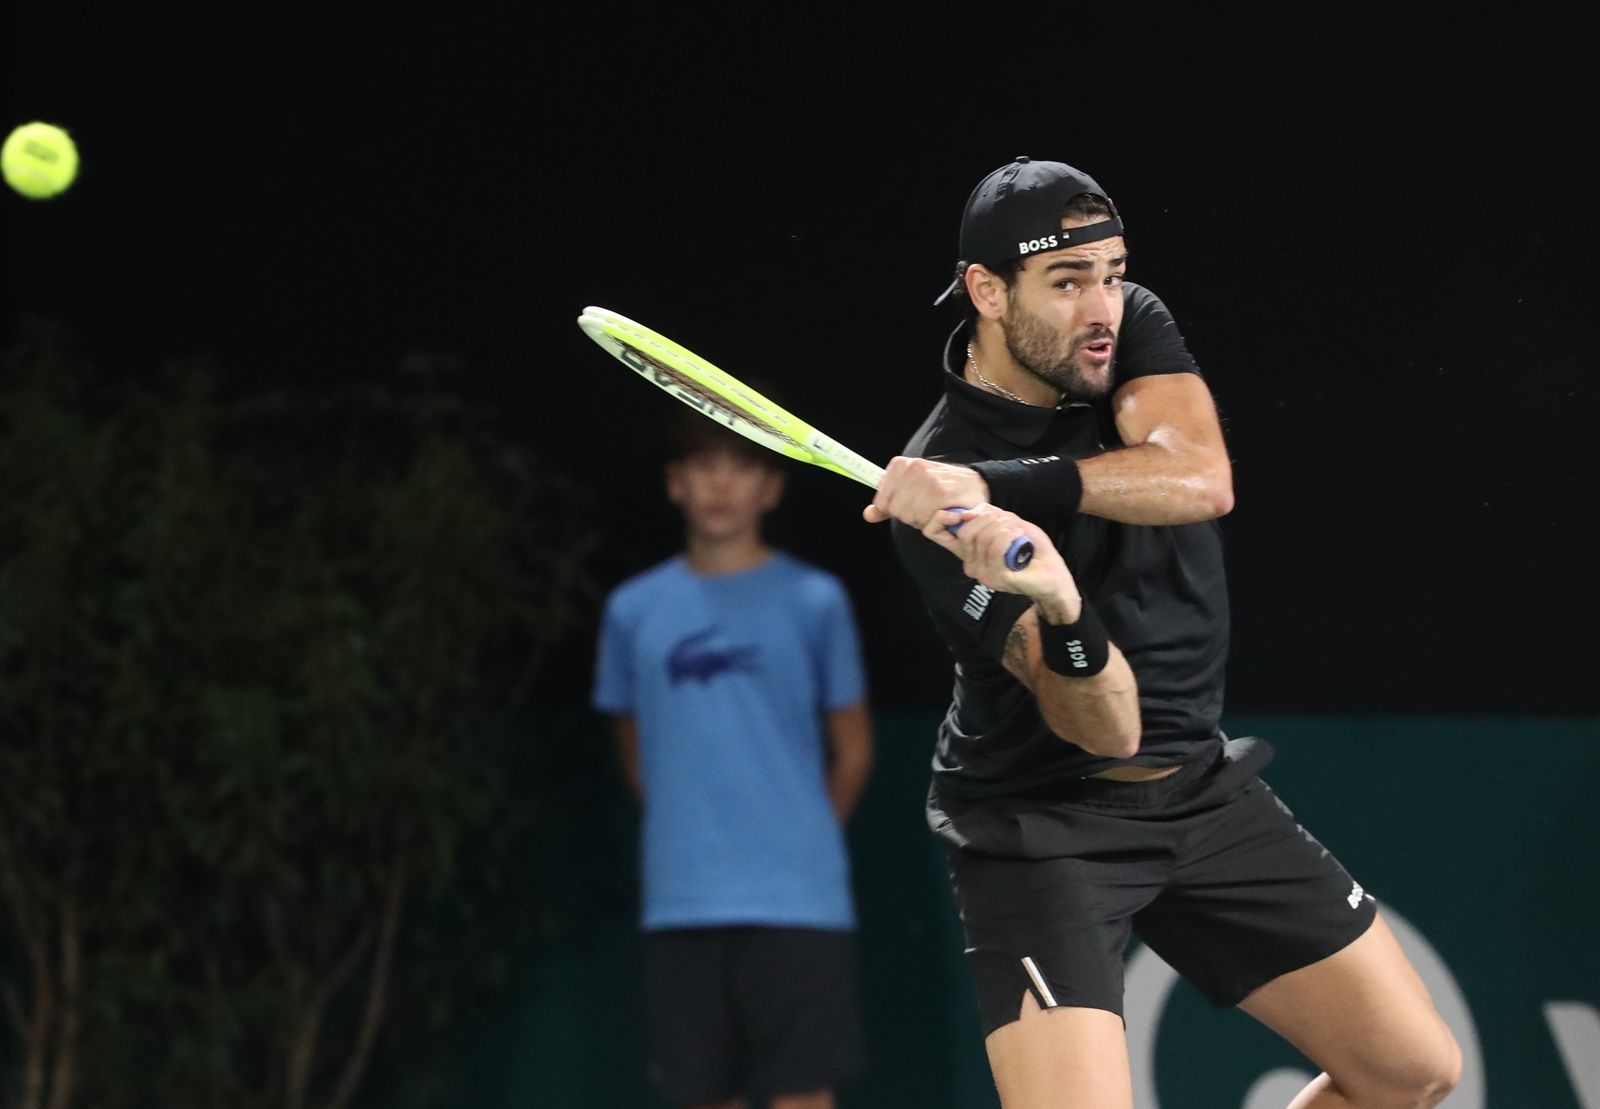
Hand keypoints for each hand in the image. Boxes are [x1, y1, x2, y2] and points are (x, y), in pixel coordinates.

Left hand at [863, 457, 988, 527]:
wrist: (975, 483)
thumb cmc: (940, 487)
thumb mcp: (909, 489)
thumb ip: (887, 503)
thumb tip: (868, 515)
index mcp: (901, 465)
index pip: (882, 501)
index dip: (894, 509)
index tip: (908, 505)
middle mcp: (914, 468)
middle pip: (896, 511)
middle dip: (910, 515)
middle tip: (926, 508)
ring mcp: (929, 480)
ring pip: (911, 516)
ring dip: (922, 520)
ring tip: (935, 510)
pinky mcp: (944, 493)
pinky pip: (926, 519)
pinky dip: (934, 522)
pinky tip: (943, 514)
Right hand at [924, 504, 1082, 619]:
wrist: (1054, 574)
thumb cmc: (1033, 550)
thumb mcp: (1010, 525)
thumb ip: (991, 516)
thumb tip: (971, 510)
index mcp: (971, 553)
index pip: (947, 533)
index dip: (950, 518)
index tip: (974, 512)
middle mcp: (972, 565)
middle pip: (967, 532)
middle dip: (988, 519)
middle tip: (1009, 521)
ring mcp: (984, 574)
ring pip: (982, 539)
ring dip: (1003, 527)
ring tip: (1018, 530)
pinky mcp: (997, 579)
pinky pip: (995, 549)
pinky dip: (1008, 536)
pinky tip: (1019, 536)